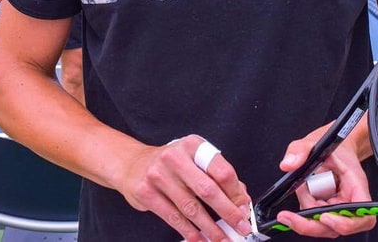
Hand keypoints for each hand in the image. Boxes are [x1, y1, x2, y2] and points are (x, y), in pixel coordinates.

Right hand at [117, 135, 252, 241]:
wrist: (133, 164)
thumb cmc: (171, 162)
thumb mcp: (194, 158)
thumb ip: (216, 174)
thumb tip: (240, 197)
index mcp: (193, 145)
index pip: (221, 170)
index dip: (235, 192)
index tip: (244, 208)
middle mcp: (176, 158)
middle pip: (208, 190)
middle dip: (228, 212)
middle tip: (241, 227)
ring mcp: (159, 176)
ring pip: (191, 208)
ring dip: (210, 228)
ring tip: (223, 239)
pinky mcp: (147, 194)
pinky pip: (174, 218)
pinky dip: (190, 232)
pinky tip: (201, 240)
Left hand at [275, 134, 376, 237]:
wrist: (336, 149)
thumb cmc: (333, 147)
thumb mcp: (314, 142)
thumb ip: (300, 150)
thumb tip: (288, 165)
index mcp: (357, 187)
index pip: (361, 215)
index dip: (345, 223)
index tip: (325, 217)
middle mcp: (351, 203)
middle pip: (336, 227)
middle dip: (312, 220)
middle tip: (291, 215)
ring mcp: (339, 210)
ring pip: (323, 225)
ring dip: (307, 212)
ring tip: (302, 186)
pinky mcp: (329, 213)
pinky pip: (316, 219)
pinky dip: (306, 209)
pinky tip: (303, 191)